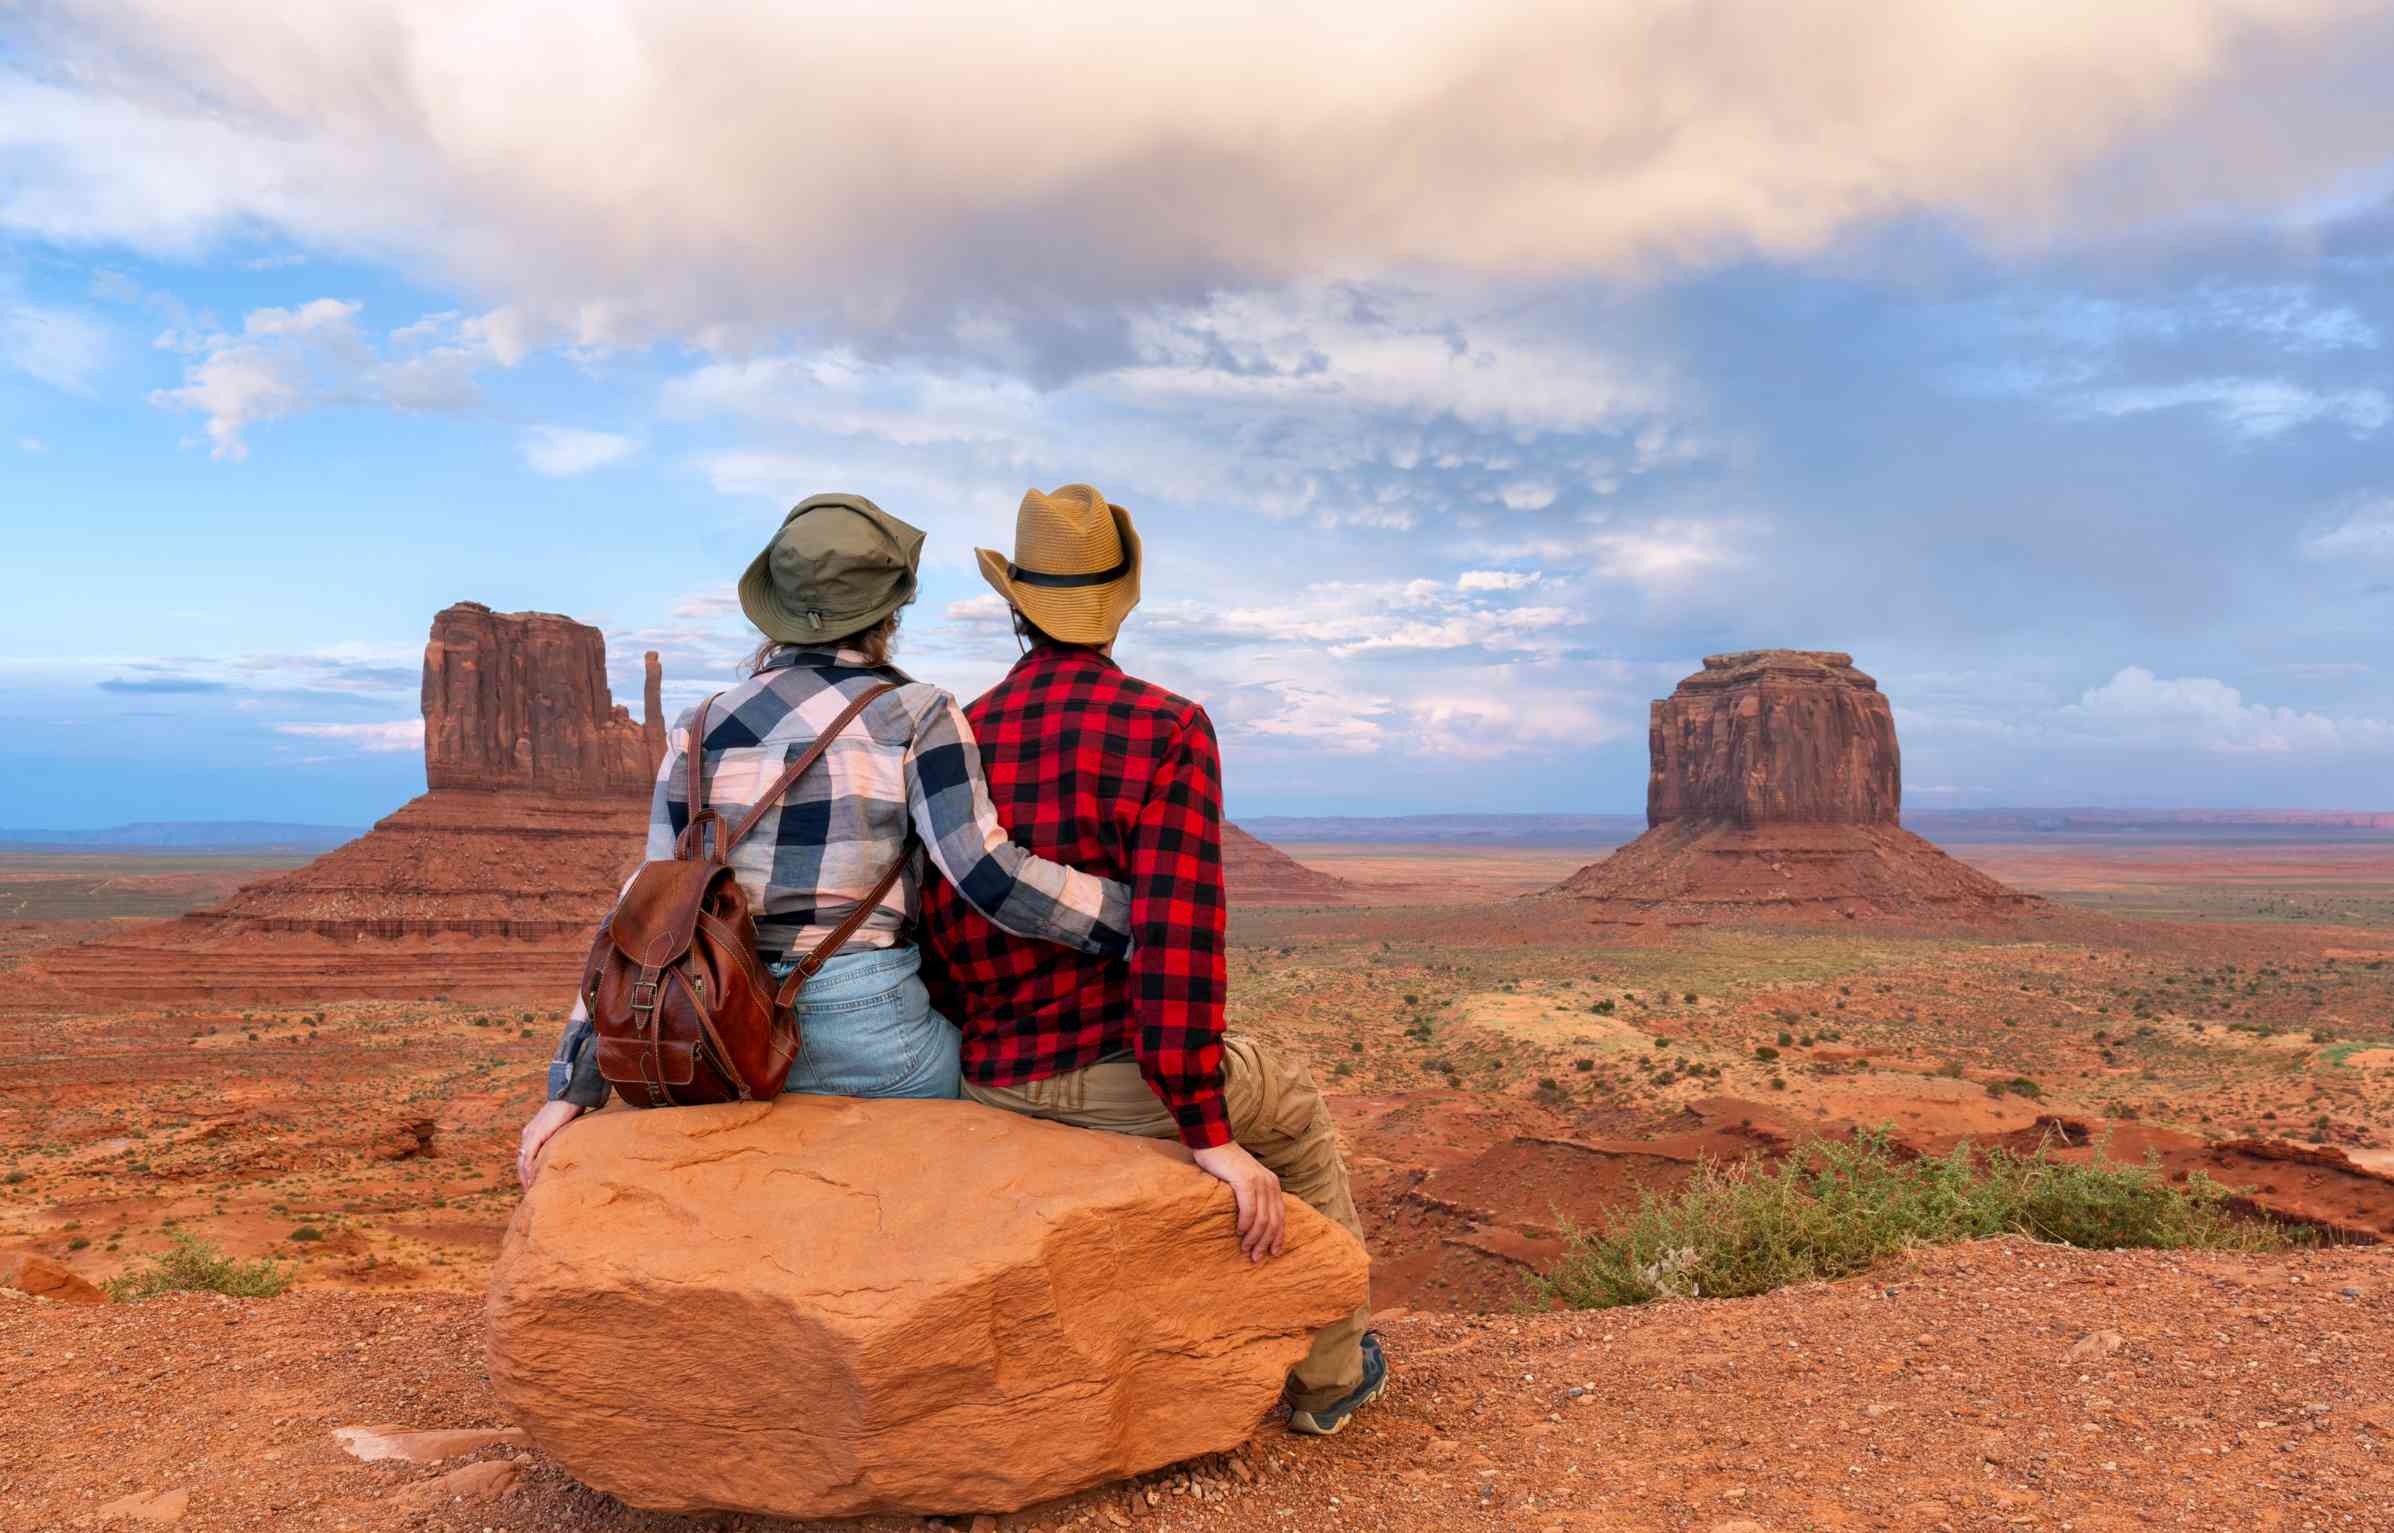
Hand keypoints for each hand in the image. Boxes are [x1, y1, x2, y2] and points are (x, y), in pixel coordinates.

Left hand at [517, 1100, 584, 1189]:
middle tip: (529, 1194)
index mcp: (533, 1133)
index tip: (532, 1186)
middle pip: (521, 1162)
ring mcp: (530, 1134)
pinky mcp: (536, 1134)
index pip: (526, 1157)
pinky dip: (529, 1170)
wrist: (571, 1095)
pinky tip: (533, 1181)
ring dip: (525, 1178)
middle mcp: (528, 1135)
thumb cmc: (571, 1109)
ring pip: (523, 1162)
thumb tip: (567, 1151)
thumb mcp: (563, 1129)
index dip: (527, 1172)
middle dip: (524, 1178)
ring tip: (530, 1192)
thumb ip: (560, 1139)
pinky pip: (529, 1157)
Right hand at [1190, 1141, 1283, 1262]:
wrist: (1214, 1142)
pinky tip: (1240, 1232)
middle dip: (1265, 1242)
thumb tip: (1254, 1224)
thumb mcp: (1246, 1181)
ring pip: (1262, 1218)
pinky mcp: (1245, 1181)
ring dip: (1254, 1237)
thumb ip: (1254, 1197)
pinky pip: (1249, 1209)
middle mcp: (1269, 1184)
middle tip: (1255, 1257)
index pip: (1281, 1216)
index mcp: (1273, 1185)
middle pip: (1273, 1221)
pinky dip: (1245, 1223)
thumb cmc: (1226, 1165)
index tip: (1273, 1253)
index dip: (1278, 1237)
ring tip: (1245, 1249)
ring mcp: (1258, 1182)